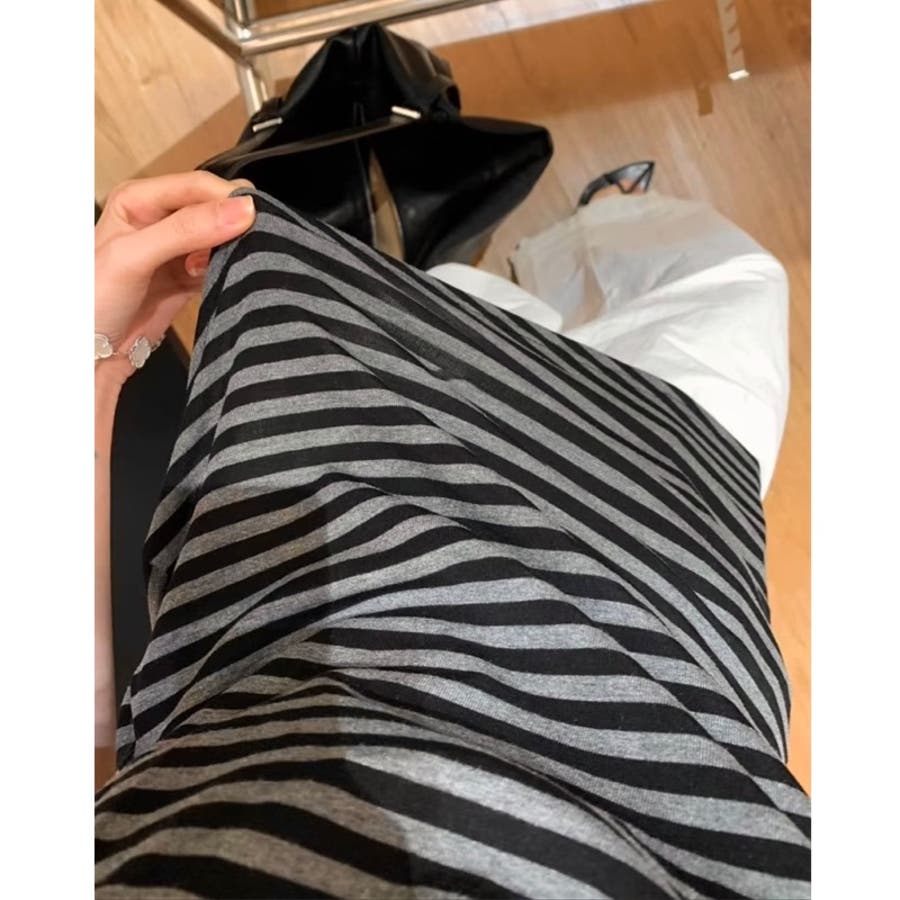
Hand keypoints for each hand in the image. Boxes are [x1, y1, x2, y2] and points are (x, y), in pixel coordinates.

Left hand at [94, 172, 255, 382]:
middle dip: (233, 226)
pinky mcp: (191, 277)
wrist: (92, 355)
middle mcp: (160, 219)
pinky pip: (223, 265)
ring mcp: (178, 249)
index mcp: (139, 199)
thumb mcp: (133, 257)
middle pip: (215, 208)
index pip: (197, 186)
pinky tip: (219, 282)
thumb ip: (185, 229)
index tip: (254, 220)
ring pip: (224, 237)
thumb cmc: (91, 302)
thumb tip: (241, 210)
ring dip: (231, 252)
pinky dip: (228, 273)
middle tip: (240, 248)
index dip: (227, 199)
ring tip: (217, 270)